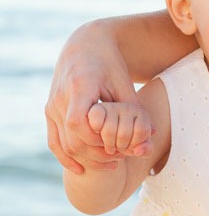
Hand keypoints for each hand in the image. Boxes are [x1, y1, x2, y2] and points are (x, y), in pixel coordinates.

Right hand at [45, 24, 152, 173]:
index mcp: (79, 87)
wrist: (86, 46)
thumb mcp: (125, 84)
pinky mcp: (50, 111)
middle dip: (98, 154)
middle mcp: (60, 98)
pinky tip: (82, 169)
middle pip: (73, 139)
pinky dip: (66, 157)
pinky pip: (54, 141)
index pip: (79, 125)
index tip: (119, 146)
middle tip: (121, 159)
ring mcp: (52, 106)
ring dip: (87, 158)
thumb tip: (152, 136)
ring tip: (112, 163)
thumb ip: (136, 111)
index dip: (98, 141)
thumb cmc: (110, 65)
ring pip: (64, 144)